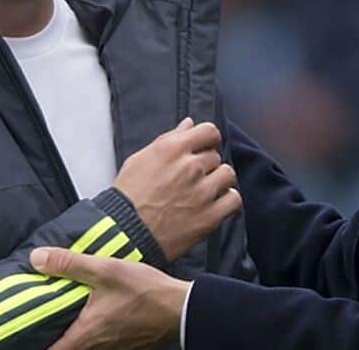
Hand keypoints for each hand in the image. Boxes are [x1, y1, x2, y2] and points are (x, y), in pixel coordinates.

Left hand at [30, 246, 187, 349]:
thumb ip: (70, 263)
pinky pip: (100, 342)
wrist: (182, 308)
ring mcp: (112, 348)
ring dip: (72, 332)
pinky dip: (91, 331)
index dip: (33, 343)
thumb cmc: (147, 293)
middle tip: (41, 318)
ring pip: (83, 345)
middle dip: (52, 336)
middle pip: (65, 348)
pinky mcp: (125, 344)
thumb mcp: (106, 270)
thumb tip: (37, 258)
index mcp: (85, 334)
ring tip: (64, 313)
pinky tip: (93, 311)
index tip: (21, 334)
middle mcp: (96, 347)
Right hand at [111, 118, 240, 260]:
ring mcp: (201, 192)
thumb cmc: (128, 197)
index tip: (203, 147)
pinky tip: (214, 203)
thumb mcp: (140, 159)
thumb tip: (189, 124)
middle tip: (192, 176)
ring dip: (219, 180)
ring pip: (228, 174)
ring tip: (204, 189)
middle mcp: (189, 167)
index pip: (209, 131)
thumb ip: (169, 138)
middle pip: (215, 155)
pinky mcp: (209, 217)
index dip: (207, 139)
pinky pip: (234, 199)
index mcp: (172, 149)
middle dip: (206, 164)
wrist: (125, 234)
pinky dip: (227, 200)